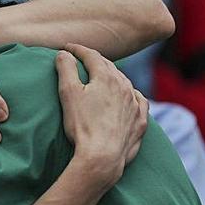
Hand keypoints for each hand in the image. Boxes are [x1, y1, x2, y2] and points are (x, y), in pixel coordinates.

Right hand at [55, 44, 147, 189]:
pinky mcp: (140, 121)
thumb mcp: (68, 93)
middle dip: (95, 60)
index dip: (78, 49)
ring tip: (103, 76)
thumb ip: (66, 69)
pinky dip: (132, 94)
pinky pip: (140, 101)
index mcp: (106, 77)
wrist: (103, 157)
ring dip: (113, 76)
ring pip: (125, 82)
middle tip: (82, 59)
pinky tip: (130, 96)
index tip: (67, 48)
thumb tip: (64, 53)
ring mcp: (135, 104)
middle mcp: (124, 86)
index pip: (91, 56)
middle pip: (109, 67)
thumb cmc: (82, 125)